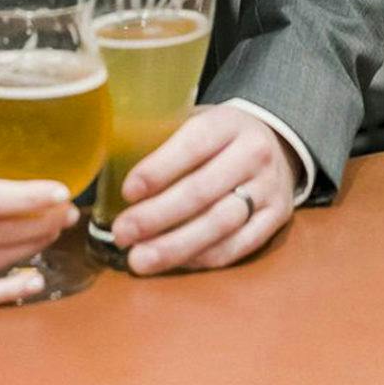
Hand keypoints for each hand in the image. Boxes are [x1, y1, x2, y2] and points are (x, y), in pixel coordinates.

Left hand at [108, 104, 297, 275]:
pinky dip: (204, 258)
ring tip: (140, 260)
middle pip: (202, 191)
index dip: (159, 170)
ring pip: (221, 223)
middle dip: (157, 217)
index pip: (193, 144)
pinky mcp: (278, 218)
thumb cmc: (217, 138)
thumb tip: (105, 166)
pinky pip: (239, 246)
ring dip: (176, 246)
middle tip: (122, 234)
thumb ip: (162, 137)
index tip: (127, 192)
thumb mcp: (196, 121)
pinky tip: (176, 263)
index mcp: (228, 122)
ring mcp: (270, 188)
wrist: (275, 146)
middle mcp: (254, 153)